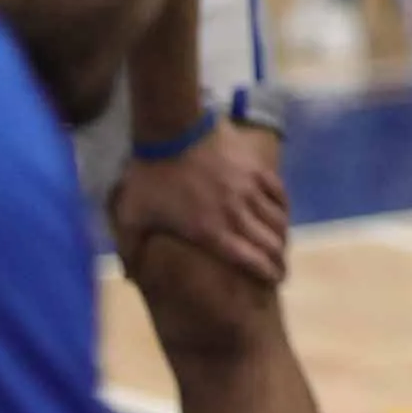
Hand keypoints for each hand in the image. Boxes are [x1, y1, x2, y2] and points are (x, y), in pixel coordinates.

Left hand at [111, 120, 288, 284]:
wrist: (171, 130)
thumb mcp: (132, 216)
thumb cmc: (152, 176)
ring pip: (278, 219)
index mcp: (211, 231)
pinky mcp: (256, 169)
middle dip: (280, 261)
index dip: (268, 273)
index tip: (275, 282)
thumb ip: (131, 250)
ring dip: (282, 236)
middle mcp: (238, 214)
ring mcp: (250, 190)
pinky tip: (281, 213)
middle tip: (281, 271)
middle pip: (271, 243)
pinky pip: (278, 192)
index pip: (251, 260)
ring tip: (281, 245)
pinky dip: (283, 207)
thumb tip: (128, 279)